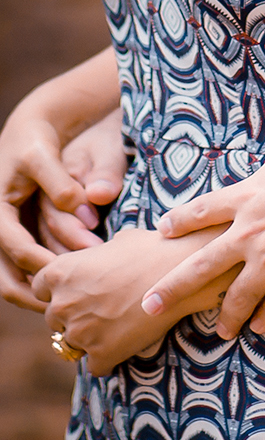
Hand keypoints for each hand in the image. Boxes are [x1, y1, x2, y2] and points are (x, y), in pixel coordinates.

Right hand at [0, 104, 87, 310]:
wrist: (29, 134)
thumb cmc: (36, 142)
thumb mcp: (44, 155)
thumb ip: (60, 182)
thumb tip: (81, 208)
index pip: (14, 246)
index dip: (39, 262)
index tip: (65, 274)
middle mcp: (0, 228)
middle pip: (7, 275)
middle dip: (34, 292)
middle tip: (65, 304)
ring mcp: (10, 235)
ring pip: (17, 277)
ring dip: (41, 289)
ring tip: (70, 301)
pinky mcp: (22, 236)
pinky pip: (30, 267)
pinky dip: (46, 277)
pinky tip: (72, 284)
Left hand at [31, 225, 230, 375]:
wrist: (183, 271)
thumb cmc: (153, 249)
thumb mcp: (116, 241)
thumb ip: (96, 257)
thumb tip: (100, 260)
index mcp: (60, 272)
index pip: (39, 288)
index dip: (61, 289)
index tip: (79, 289)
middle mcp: (62, 304)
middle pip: (54, 318)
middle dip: (74, 314)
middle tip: (102, 308)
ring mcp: (80, 333)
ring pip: (72, 344)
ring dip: (89, 338)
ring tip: (117, 326)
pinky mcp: (101, 355)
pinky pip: (96, 365)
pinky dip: (109, 357)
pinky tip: (128, 341)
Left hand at [143, 120, 264, 339]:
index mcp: (247, 196)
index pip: (201, 211)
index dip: (179, 222)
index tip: (162, 230)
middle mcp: (250, 232)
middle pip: (200, 266)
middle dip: (171, 288)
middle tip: (149, 305)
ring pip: (237, 297)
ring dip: (226, 315)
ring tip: (219, 329)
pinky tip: (260, 327)